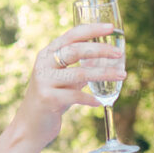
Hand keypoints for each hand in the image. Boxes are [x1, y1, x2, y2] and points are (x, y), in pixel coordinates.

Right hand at [11, 23, 125, 147]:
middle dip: (100, 50)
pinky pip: (75, 96)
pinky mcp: (48, 99)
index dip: (91, 30)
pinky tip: (101, 102)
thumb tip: (107, 59)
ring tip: (122, 76)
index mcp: (48, 54)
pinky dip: (91, 99)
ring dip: (104, 74)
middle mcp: (44, 63)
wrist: (31, 125)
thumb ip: (79, 68)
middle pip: (76, 50)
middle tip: (119, 53)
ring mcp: (44, 80)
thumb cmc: (52, 99)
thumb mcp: (64, 79)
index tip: (111, 28)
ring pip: (79, 74)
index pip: (71, 36)